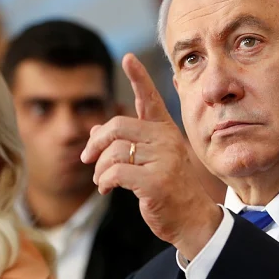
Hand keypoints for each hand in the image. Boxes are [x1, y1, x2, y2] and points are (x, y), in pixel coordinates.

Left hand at [81, 54, 222, 259]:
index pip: (150, 99)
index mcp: (165, 131)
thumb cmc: (167, 190)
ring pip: (113, 152)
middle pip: (117, 126)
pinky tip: (106, 189)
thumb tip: (94, 131)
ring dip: (99, 169)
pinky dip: (104, 181)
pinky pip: (116, 172)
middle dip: (95, 143)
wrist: (191, 220)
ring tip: (102, 182)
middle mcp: (166, 140)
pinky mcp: (155, 181)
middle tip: (87, 158)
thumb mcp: (146, 162)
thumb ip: (124, 144)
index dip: (139, 77)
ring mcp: (163, 159)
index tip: (128, 58)